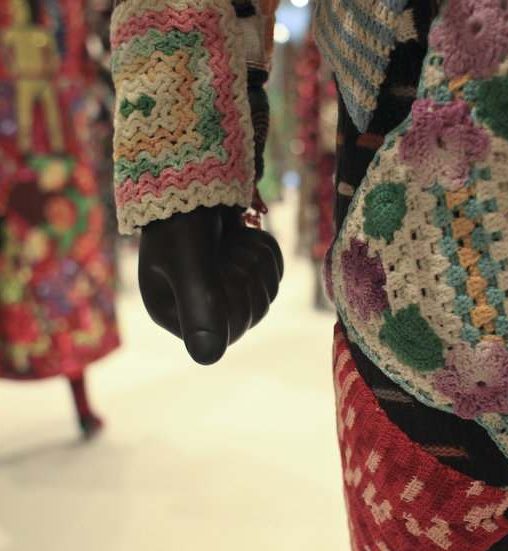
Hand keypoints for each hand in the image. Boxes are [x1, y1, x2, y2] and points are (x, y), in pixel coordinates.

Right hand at [138, 205, 283, 364]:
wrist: (194, 168)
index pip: (223, 334)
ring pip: (264, 296)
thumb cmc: (183, 213)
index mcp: (170, 310)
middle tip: (228, 245)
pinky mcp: (240, 269)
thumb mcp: (189, 259)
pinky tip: (247, 234)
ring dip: (258, 261)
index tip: (221, 264)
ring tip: (235, 236)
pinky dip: (267, 253)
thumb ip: (199, 304)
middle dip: (248, 275)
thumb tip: (209, 359)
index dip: (235, 299)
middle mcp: (194, 306)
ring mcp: (220, 288)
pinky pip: (271, 277)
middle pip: (248, 315)